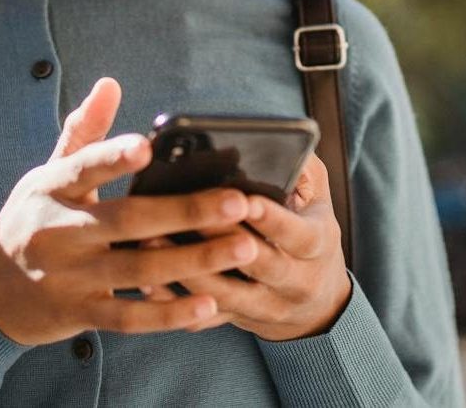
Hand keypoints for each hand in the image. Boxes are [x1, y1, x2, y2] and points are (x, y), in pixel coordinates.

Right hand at [0, 77, 258, 344]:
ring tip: (243, 247)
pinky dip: (169, 314)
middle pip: (127, 221)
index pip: (84, 167)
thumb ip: (84, 131)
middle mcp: (59, 232)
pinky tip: (209, 303)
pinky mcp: (81, 314)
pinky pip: (130, 317)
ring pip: (139, 270)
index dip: (113, 158)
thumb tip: (110, 83)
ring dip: (194, 261)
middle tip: (237, 202)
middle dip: (185, 212)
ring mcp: (70, 277)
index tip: (147, 147)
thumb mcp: (46, 173)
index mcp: (53, 188)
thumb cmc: (31, 217)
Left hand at [139, 154, 351, 340]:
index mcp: (317, 245)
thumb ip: (303, 169)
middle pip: (261, 265)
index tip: (243, 200)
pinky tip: (147, 283)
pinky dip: (176, 303)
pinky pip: (205, 319)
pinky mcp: (239, 320)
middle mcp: (297, 281)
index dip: (271, 219)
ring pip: (228, 296)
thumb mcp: (318, 196)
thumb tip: (281, 144)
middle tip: (190, 218)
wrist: (318, 301)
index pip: (298, 234)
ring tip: (152, 241)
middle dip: (223, 241)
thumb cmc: (308, 228)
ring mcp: (267, 306)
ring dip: (190, 273)